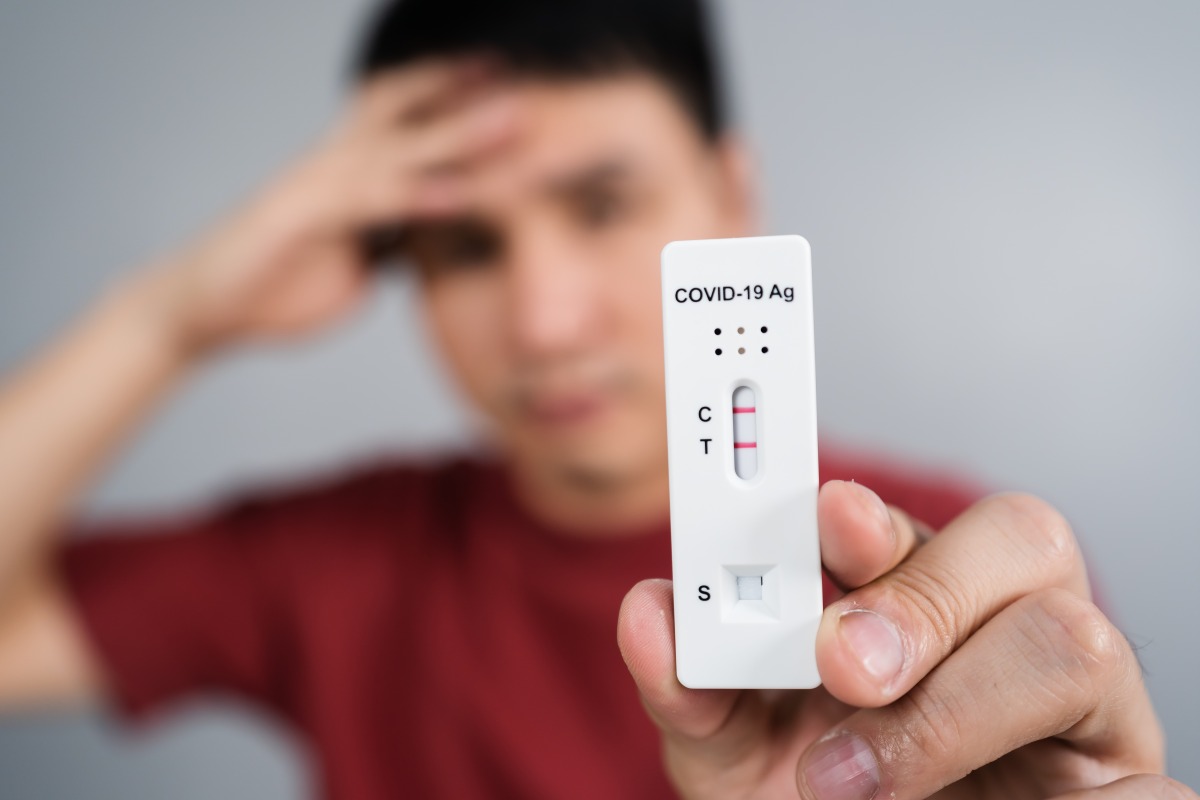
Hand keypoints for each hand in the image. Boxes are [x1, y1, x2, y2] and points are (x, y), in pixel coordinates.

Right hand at [149, 57, 520, 355]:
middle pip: (402, 107)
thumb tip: (429, 239)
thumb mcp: (352, 259)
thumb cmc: (275, 283)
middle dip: (460, 87)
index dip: (447, 89)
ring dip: (458, 133)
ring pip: (396, 148)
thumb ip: (390, 238)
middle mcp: (329, 164)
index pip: (399, 111)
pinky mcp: (296, 219)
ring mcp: (313, 187)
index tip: (503, 78)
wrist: (204, 312)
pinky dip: (415, 196)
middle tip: (517, 69)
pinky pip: (366, 202)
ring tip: (512, 119)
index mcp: (342, 170)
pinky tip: (458, 195)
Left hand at [619, 482, 1189, 798]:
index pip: (908, 523)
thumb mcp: (733, 754)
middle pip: (1021, 537)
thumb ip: (693, 688)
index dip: (871, 509)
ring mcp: (1074, 707)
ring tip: (864, 778)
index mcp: (906, 600)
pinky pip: (1147, 779)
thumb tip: (649, 612)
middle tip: (844, 663)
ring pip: (1078, 638)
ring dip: (962, 705)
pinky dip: (1093, 799)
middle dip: (926, 592)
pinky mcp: (1125, 784)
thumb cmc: (810, 799)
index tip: (826, 514)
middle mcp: (998, 629)